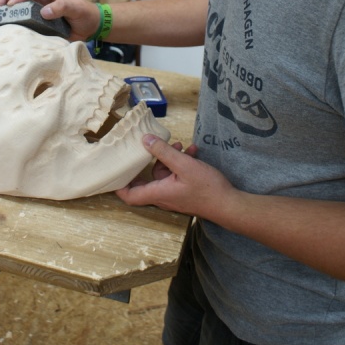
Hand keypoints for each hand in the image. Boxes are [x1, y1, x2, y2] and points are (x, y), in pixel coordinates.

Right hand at [0, 0, 99, 40]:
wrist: (89, 27)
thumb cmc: (84, 13)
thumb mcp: (76, 8)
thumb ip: (62, 7)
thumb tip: (44, 12)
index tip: (15, 5)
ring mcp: (35, 6)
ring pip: (15, 1)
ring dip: (4, 6)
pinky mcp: (34, 18)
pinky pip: (20, 16)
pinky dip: (11, 18)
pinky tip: (4, 24)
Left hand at [116, 134, 234, 219]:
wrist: (229, 204)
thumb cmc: (207, 188)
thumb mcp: (184, 165)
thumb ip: (163, 152)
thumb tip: (145, 140)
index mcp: (158, 193)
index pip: (130, 196)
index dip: (119, 185)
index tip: (115, 171)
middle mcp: (164, 196)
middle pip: (146, 180)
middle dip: (148, 161)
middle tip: (148, 146)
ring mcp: (175, 194)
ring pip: (164, 174)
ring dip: (170, 157)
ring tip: (180, 145)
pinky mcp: (185, 191)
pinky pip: (176, 175)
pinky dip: (181, 163)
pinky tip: (193, 151)